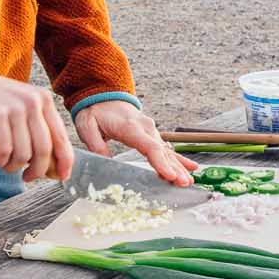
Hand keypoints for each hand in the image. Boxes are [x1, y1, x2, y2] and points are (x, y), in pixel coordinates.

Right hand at [0, 68, 73, 181]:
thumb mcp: (20, 106)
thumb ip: (34, 127)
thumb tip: (49, 162)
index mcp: (43, 99)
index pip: (61, 136)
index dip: (64, 161)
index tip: (62, 176)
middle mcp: (33, 102)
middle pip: (44, 149)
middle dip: (36, 171)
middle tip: (26, 177)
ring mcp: (15, 107)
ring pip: (23, 154)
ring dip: (11, 167)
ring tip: (1, 163)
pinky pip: (4, 151)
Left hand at [73, 100, 198, 185]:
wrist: (103, 95)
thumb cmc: (95, 111)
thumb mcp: (87, 126)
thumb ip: (96, 145)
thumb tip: (106, 163)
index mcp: (130, 127)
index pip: (149, 147)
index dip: (160, 162)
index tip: (170, 175)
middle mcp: (145, 128)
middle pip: (162, 151)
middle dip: (175, 168)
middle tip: (185, 183)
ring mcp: (151, 130)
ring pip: (167, 151)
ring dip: (179, 166)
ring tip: (189, 180)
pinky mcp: (151, 133)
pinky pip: (166, 148)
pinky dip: (179, 158)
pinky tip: (191, 167)